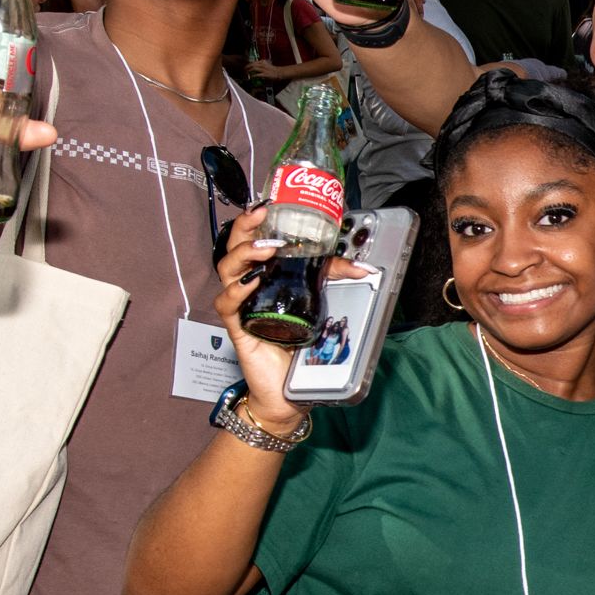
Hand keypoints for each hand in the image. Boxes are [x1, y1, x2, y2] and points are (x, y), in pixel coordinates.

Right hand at [210, 204, 315, 429]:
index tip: (268, 203)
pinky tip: (251, 282)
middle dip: (246, 228)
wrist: (288, 391)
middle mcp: (249, 285)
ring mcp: (241, 305)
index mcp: (266, 275)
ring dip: (245, 254)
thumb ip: (335, 282)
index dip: (256, 219)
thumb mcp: (321, 306)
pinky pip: (228, 303)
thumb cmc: (299, 346)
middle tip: (261, 214)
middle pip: (234, 247)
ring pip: (227, 270)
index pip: (254, 239)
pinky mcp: (238, 327)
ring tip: (265, 248)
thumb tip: (366, 268)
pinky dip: (237, 291)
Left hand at [245, 58, 284, 83]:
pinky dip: (254, 75)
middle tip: (245, 70)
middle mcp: (263, 64)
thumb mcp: (267, 65)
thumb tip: (256, 68)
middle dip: (247, 67)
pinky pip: (257, 74)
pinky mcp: (265, 74)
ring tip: (247, 73)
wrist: (280, 72)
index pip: (254, 62)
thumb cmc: (274, 70)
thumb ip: (261, 65)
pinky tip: (252, 77)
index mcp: (263, 61)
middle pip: (252, 64)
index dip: (249, 64)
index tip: (246, 66)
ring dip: (249, 71)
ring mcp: (264, 69)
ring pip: (254, 68)